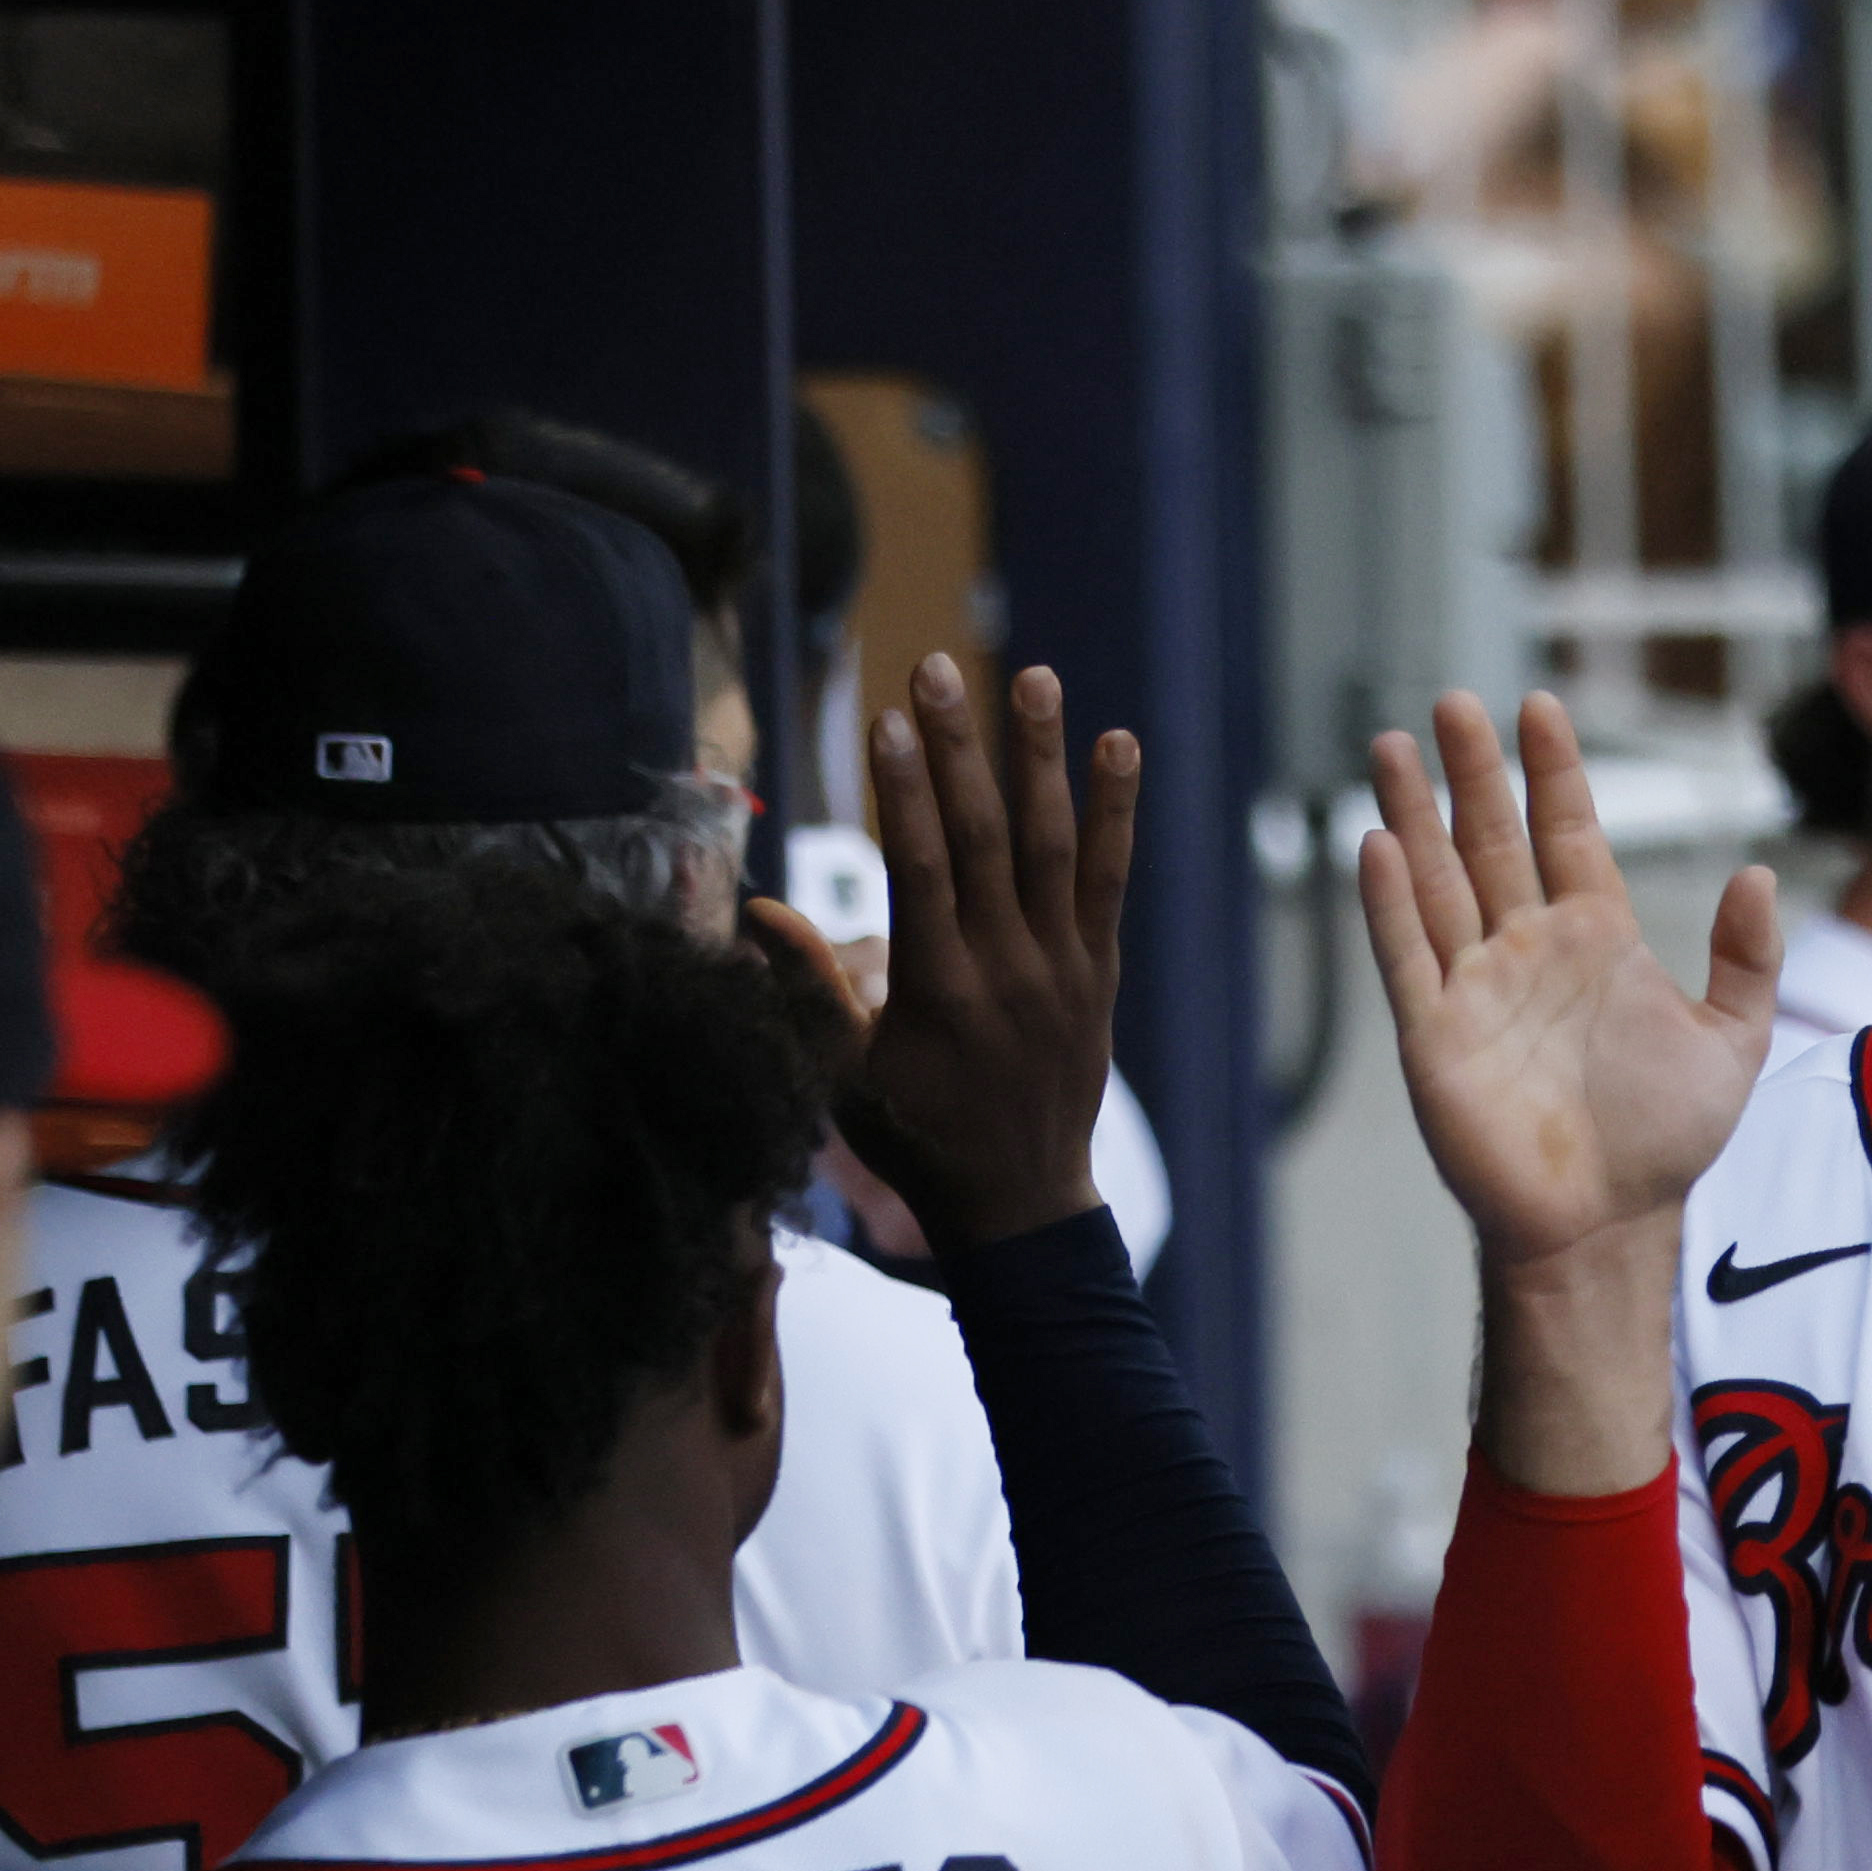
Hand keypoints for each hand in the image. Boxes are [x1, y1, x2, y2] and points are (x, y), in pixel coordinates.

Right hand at [841, 659, 1138, 1255]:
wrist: (1019, 1200)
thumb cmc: (916, 1135)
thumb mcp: (846, 1072)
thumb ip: (807, 986)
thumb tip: (752, 907)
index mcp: (937, 991)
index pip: (918, 870)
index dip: (903, 790)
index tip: (887, 719)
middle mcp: (1007, 969)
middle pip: (983, 839)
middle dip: (960, 749)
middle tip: (940, 670)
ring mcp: (1062, 967)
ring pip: (1054, 844)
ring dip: (1043, 758)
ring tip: (1037, 678)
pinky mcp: (1098, 970)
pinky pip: (1110, 879)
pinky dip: (1116, 812)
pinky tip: (1119, 746)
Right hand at [1358, 691, 1782, 1267]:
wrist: (1608, 1223)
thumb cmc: (1667, 1139)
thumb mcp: (1731, 1042)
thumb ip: (1746, 958)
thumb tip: (1760, 872)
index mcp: (1597, 936)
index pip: (1568, 831)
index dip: (1553, 771)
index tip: (1537, 707)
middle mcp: (1529, 947)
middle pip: (1492, 839)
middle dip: (1474, 771)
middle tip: (1453, 704)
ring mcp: (1477, 986)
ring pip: (1437, 881)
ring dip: (1414, 816)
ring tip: (1394, 746)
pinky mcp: (1434, 1033)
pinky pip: (1406, 956)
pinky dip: (1389, 903)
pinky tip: (1376, 844)